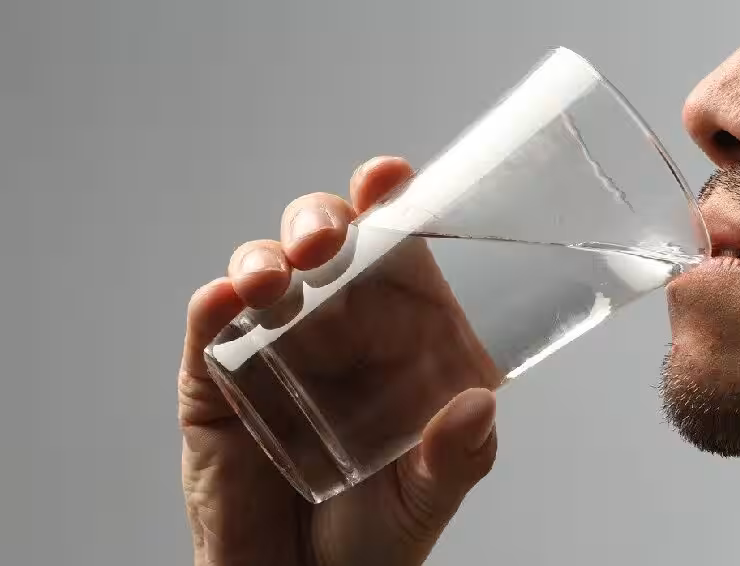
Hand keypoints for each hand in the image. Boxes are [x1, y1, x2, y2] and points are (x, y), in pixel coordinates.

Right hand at [179, 156, 498, 565]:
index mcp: (389, 340)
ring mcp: (269, 351)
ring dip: (263, 258)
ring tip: (274, 277)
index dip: (388, 206)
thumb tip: (477, 406)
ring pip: (262, 274)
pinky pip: (209, 332)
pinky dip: (213, 310)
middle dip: (319, 220)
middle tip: (328, 237)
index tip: (390, 177)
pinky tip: (224, 301)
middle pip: (320, 246)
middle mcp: (330, 332)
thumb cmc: (372, 539)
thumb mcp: (426, 499)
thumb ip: (457, 459)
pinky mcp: (215, 383)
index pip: (389, 253)